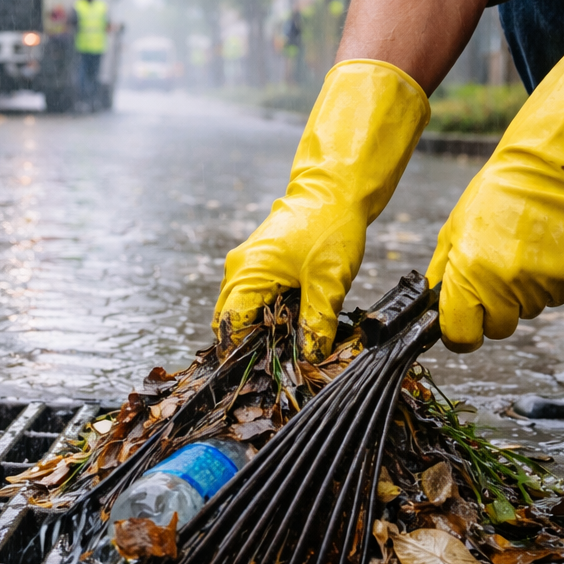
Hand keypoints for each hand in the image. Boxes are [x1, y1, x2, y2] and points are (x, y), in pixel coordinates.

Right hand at [213, 59, 429, 358]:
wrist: (333, 190)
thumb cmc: (329, 228)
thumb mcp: (329, 281)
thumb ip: (316, 322)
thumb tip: (310, 357)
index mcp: (246, 276)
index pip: (230, 330)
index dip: (245, 356)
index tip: (268, 373)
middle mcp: (237, 272)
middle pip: (232, 323)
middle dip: (253, 346)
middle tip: (283, 365)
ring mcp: (246, 266)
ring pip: (244, 312)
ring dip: (264, 330)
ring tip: (292, 345)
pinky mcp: (259, 264)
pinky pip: (255, 298)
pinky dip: (271, 314)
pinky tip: (296, 321)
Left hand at [426, 30, 563, 350]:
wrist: (546, 170)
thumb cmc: (494, 196)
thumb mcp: (453, 231)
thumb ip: (442, 274)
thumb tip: (432, 306)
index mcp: (468, 274)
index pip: (462, 336)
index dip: (461, 333)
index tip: (464, 322)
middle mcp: (504, 285)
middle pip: (498, 329)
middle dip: (493, 311)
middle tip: (494, 277)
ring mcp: (539, 284)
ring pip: (527, 312)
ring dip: (521, 294)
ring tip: (520, 253)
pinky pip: (554, 298)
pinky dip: (548, 283)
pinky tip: (542, 251)